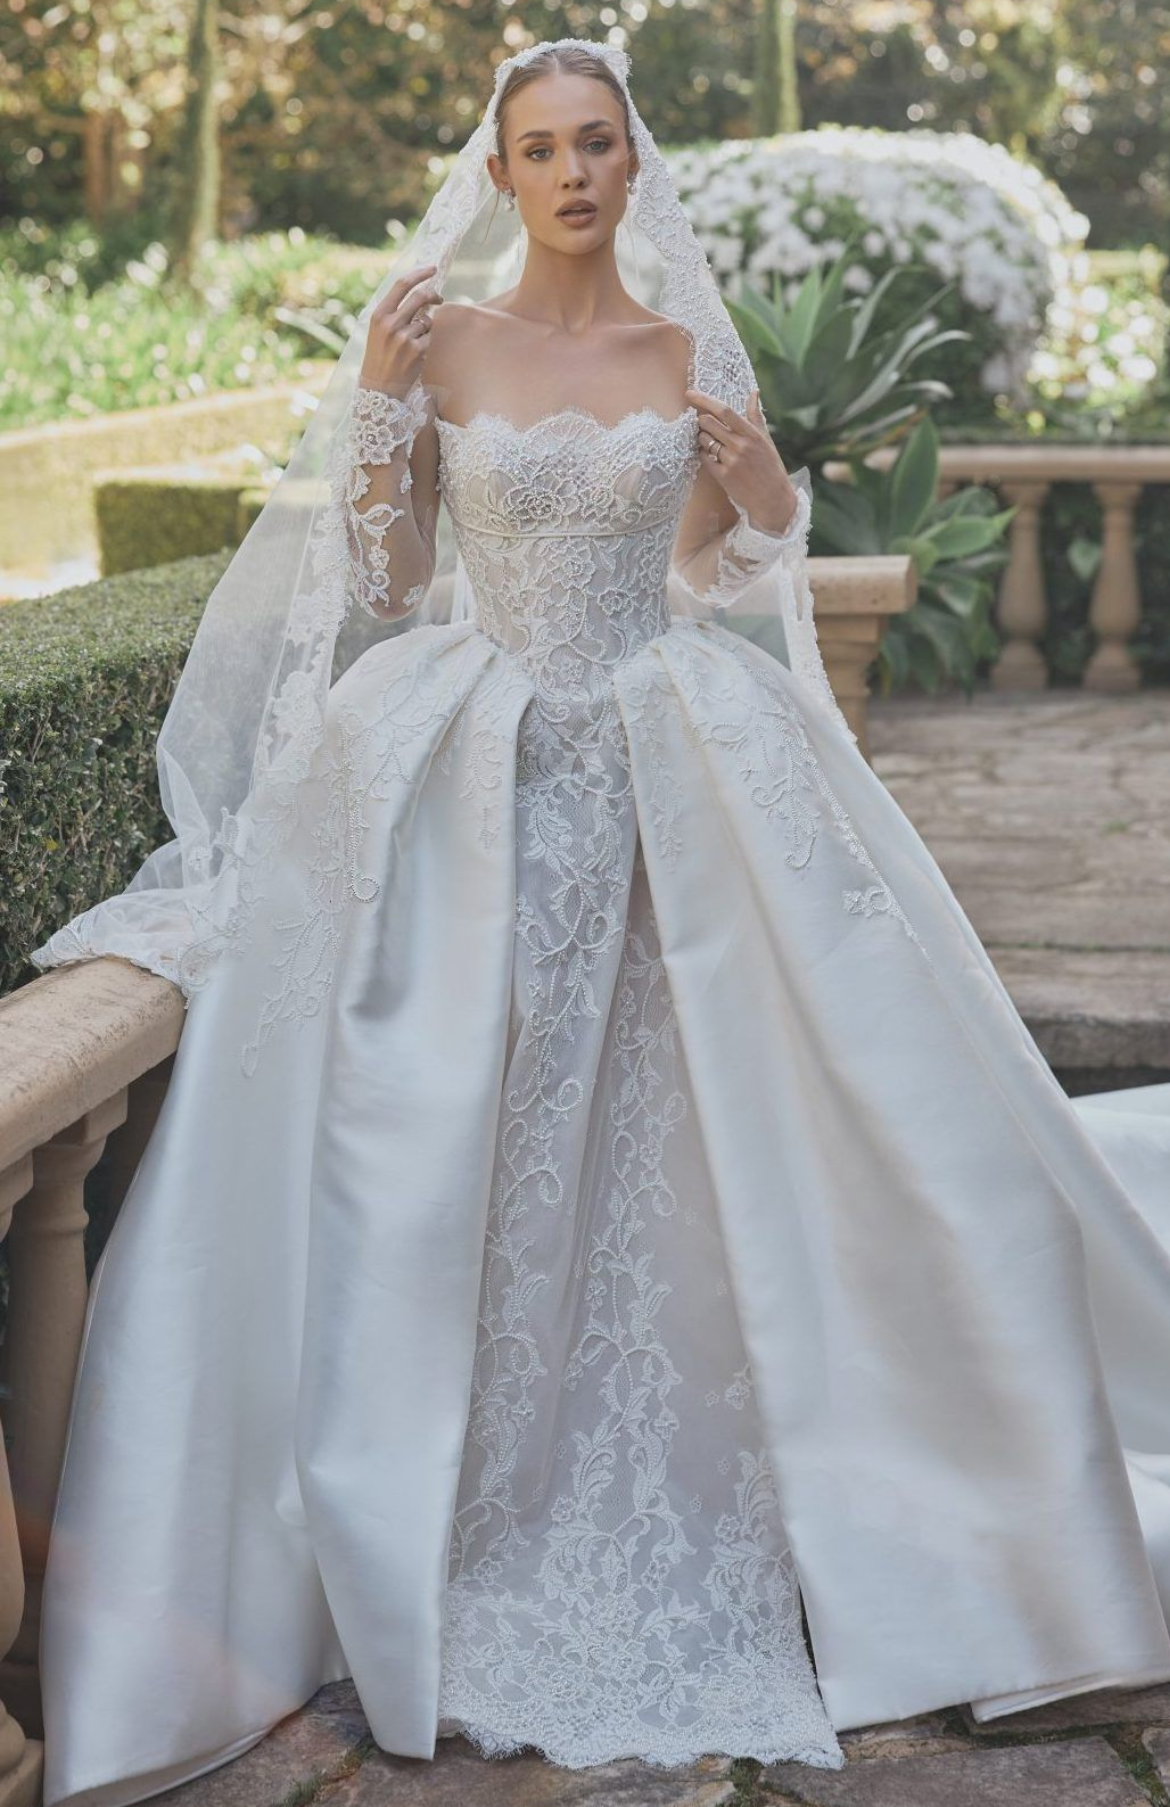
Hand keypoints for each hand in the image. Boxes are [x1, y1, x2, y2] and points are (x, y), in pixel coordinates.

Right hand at [359, 262, 443, 395]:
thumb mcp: (379, 330)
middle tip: (439, 299)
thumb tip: (421, 294)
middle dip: (434, 295)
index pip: (402, 285)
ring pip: (427, 320)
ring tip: (413, 342)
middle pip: (420, 297)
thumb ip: (395, 312)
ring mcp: (404, 337)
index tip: (432, 269)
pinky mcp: (417, 351)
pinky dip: (427, 342)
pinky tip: (416, 354)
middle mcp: (391, 323)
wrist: (379, 388)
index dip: (419, 273)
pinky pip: (430, 337)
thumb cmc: (380, 357)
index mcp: (379, 315)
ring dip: (426, 327)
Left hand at [685, 386, 798, 532]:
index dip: (704, 400)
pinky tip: (709, 454)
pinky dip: (703, 453)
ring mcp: (730, 461)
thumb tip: (753, 392)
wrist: (772, 498)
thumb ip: (755, 416)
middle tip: (704, 424)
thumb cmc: (770, 466)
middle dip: (702, 421)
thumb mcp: (766, 439)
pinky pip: (704, 458)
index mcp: (752, 433)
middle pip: (708, 423)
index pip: (724, 410)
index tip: (690, 393)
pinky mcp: (723, 476)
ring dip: (702, 438)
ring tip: (710, 442)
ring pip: (704, 440)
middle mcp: (740, 445)